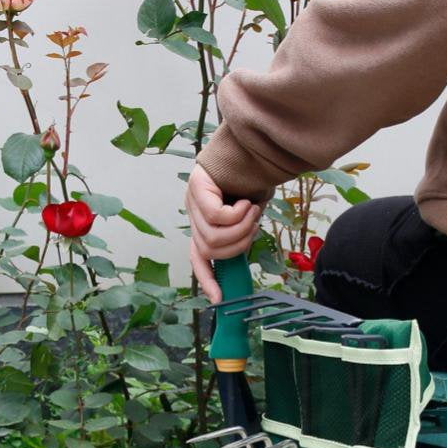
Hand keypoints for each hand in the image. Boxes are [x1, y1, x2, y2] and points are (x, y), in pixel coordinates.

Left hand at [185, 164, 263, 303]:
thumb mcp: (248, 216)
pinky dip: (237, 214)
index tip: (219, 300)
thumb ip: (240, 233)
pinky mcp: (196, 188)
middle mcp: (194, 215)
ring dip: (241, 228)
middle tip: (254, 224)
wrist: (253, 147)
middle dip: (239, 243)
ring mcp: (192, 202)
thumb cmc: (253, 182)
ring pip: (214, 236)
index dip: (208, 280)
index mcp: (204, 226)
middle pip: (210, 250)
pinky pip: (216, 217)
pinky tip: (247, 202)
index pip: (199, 259)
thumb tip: (241, 253)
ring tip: (253, 211)